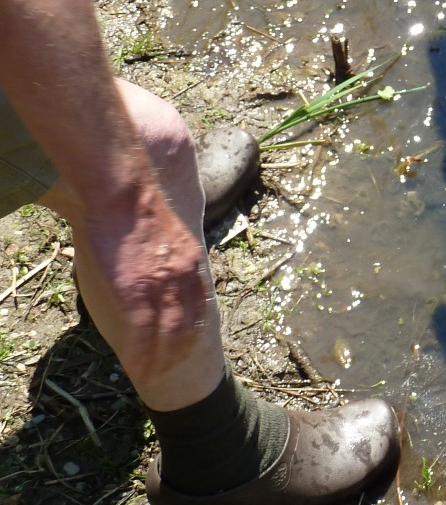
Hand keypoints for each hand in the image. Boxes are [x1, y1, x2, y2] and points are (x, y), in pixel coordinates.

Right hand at [76, 182, 209, 381]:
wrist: (123, 191)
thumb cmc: (134, 204)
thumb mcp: (165, 230)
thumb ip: (167, 249)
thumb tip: (155, 258)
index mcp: (191, 260)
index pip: (199, 303)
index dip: (193, 326)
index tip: (186, 342)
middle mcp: (183, 276)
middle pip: (188, 325)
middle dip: (180, 352)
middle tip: (169, 369)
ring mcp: (161, 286)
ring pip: (166, 336)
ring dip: (159, 361)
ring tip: (149, 377)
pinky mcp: (136, 292)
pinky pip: (141, 334)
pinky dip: (139, 355)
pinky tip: (133, 368)